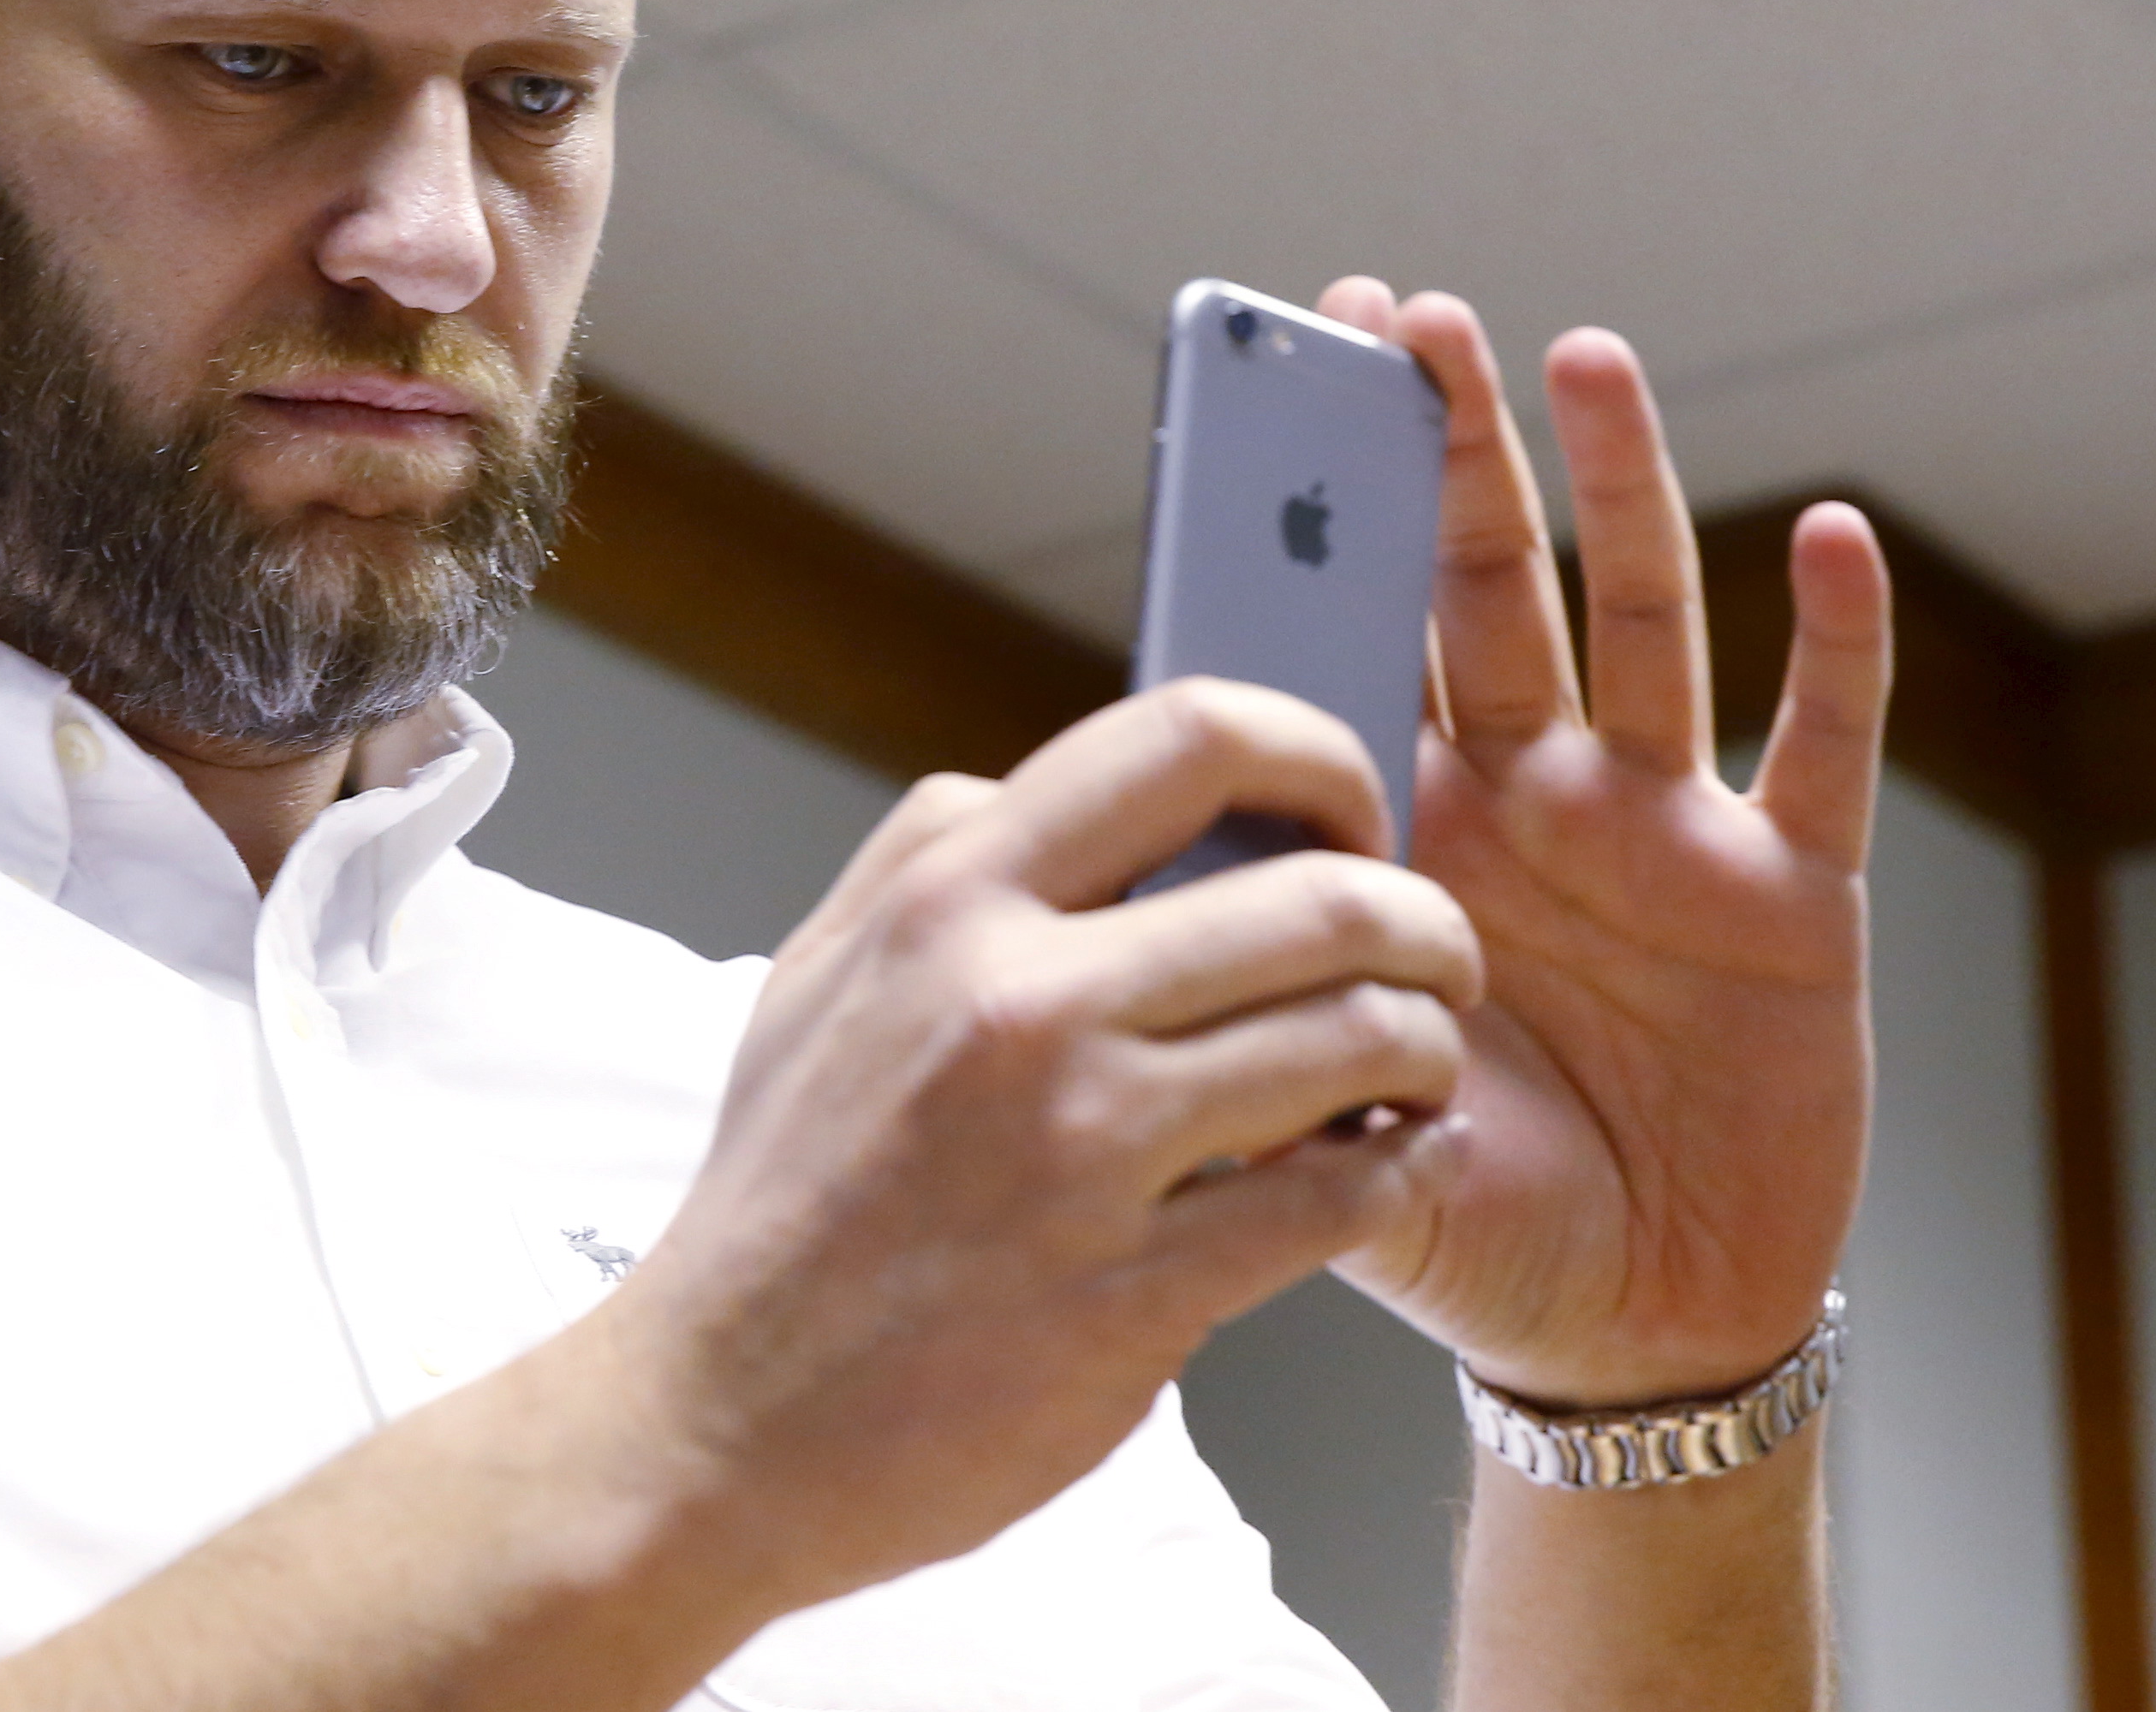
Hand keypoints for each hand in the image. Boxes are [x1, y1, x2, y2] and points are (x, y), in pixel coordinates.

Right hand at [596, 680, 1482, 1614]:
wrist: (714, 1418)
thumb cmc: (778, 1202)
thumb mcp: (813, 981)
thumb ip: (926, 866)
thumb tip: (1051, 797)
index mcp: (946, 902)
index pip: (1186, 737)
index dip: (1318, 756)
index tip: (1350, 820)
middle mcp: (1020, 1001)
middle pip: (1326, 898)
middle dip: (1427, 925)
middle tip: (1440, 960)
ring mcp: (1083, 1148)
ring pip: (1363, 1039)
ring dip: (1430, 1050)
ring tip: (1418, 1071)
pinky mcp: (1136, 1292)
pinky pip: (1344, 1198)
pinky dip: (1401, 1173)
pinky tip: (1392, 1169)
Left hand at [1312, 279, 1889, 1407]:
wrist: (1620, 1333)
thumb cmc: (1461, 1215)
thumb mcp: (1328, 1115)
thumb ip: (1256, 1025)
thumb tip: (1138, 935)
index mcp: (1400, 835)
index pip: (1345, 645)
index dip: (1312, 531)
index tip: (1270, 391)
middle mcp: (1525, 797)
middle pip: (1481, 588)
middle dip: (1442, 455)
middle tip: (1401, 317)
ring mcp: (1656, 829)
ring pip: (1636, 622)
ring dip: (1617, 488)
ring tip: (1579, 355)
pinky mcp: (1786, 890)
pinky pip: (1820, 744)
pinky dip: (1834, 642)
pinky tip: (1824, 536)